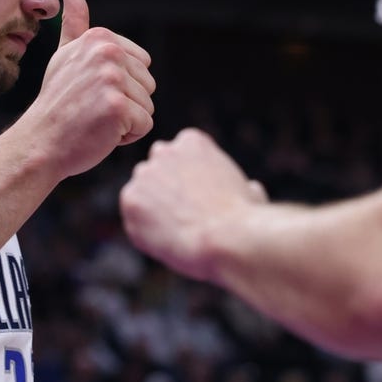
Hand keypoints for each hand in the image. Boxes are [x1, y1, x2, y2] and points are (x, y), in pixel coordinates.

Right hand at [21, 0, 155, 179]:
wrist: (40, 142)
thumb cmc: (56, 104)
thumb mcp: (64, 56)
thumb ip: (74, 23)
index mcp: (99, 37)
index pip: (141, 65)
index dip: (121, 85)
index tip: (90, 91)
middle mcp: (107, 52)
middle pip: (148, 85)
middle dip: (126, 104)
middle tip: (91, 109)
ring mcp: (112, 79)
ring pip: (147, 106)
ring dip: (126, 121)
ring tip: (95, 120)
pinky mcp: (117, 107)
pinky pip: (144, 125)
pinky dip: (126, 137)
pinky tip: (100, 133)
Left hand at [119, 128, 265, 279]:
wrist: (225, 237)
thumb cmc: (243, 217)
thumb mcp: (249, 192)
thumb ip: (240, 185)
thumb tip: (251, 189)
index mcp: (192, 142)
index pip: (178, 155)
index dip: (187, 180)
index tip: (199, 199)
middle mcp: (163, 151)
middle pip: (155, 169)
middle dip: (164, 189)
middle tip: (182, 215)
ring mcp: (143, 175)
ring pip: (141, 193)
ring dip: (151, 208)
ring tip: (177, 230)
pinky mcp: (130, 200)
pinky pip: (133, 218)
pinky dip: (145, 231)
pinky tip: (167, 239)